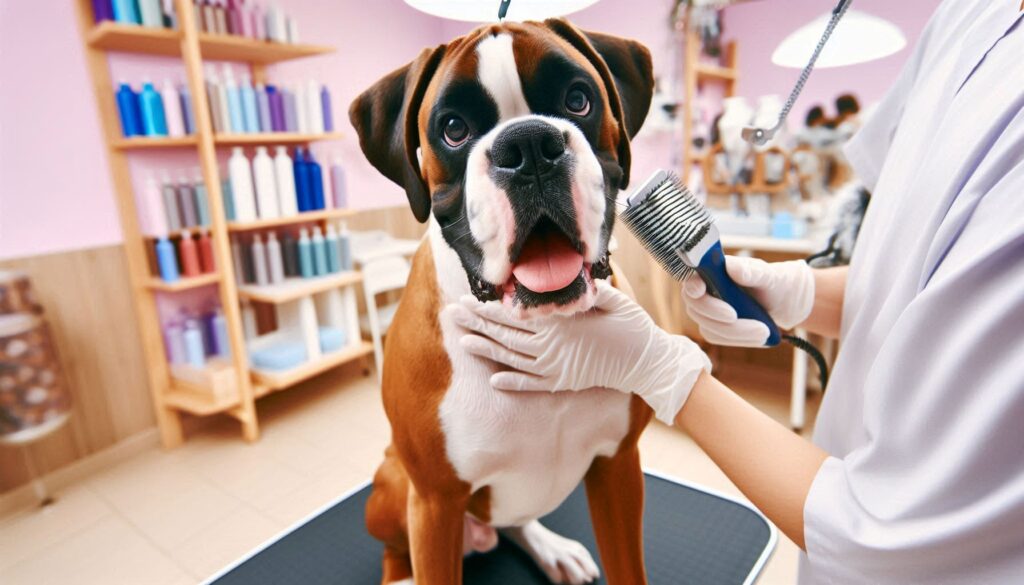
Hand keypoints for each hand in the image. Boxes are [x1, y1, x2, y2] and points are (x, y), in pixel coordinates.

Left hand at [450, 280, 710, 424]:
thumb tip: (562, 279)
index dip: (490, 308)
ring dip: (486, 350)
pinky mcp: (562, 383)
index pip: (516, 315)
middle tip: (453, 314)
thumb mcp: (611, 299)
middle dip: (478, 323)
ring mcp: (555, 368)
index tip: (469, 300)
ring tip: (463, 341)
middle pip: (506, 334)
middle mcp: (552, 346)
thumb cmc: (631, 326)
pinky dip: (512, 382)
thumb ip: (584, 292)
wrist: (647, 361)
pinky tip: (492, 379)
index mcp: (561, 324)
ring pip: (512, 358)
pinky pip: (531, 384)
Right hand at [683, 256, 814, 346]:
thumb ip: (752, 271)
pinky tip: (759, 335)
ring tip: (764, 331)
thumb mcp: (769, 276)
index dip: (691, 284)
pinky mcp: (714, 328)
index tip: (700, 290)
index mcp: (714, 270)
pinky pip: (718, 337)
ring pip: (708, 327)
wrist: (785, 302)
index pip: (692, 277)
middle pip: (695, 306)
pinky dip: (739, 339)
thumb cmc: (775, 282)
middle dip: (716, 314)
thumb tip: (731, 267)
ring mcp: (708, 311)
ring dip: (735, 332)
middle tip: (738, 317)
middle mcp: (705, 290)